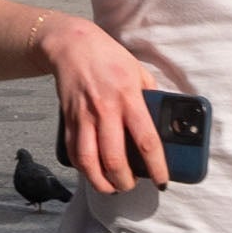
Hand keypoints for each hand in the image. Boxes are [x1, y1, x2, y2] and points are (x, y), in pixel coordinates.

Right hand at [35, 14, 171, 191]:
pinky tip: (93, 172)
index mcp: (129, 97)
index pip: (146, 141)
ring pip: (90, 161)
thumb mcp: (139, 72)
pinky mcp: (68, 120)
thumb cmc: (110, 58)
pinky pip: (74, 152)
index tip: (162, 181)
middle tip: (132, 185)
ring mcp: (84, 116)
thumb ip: (151, 96)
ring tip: (112, 187)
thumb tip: (163, 121)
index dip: (156, 167)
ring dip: (101, 182)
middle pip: (115, 159)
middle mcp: (106, 110)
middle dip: (125, 181)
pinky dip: (83, 169)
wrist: (73, 46)